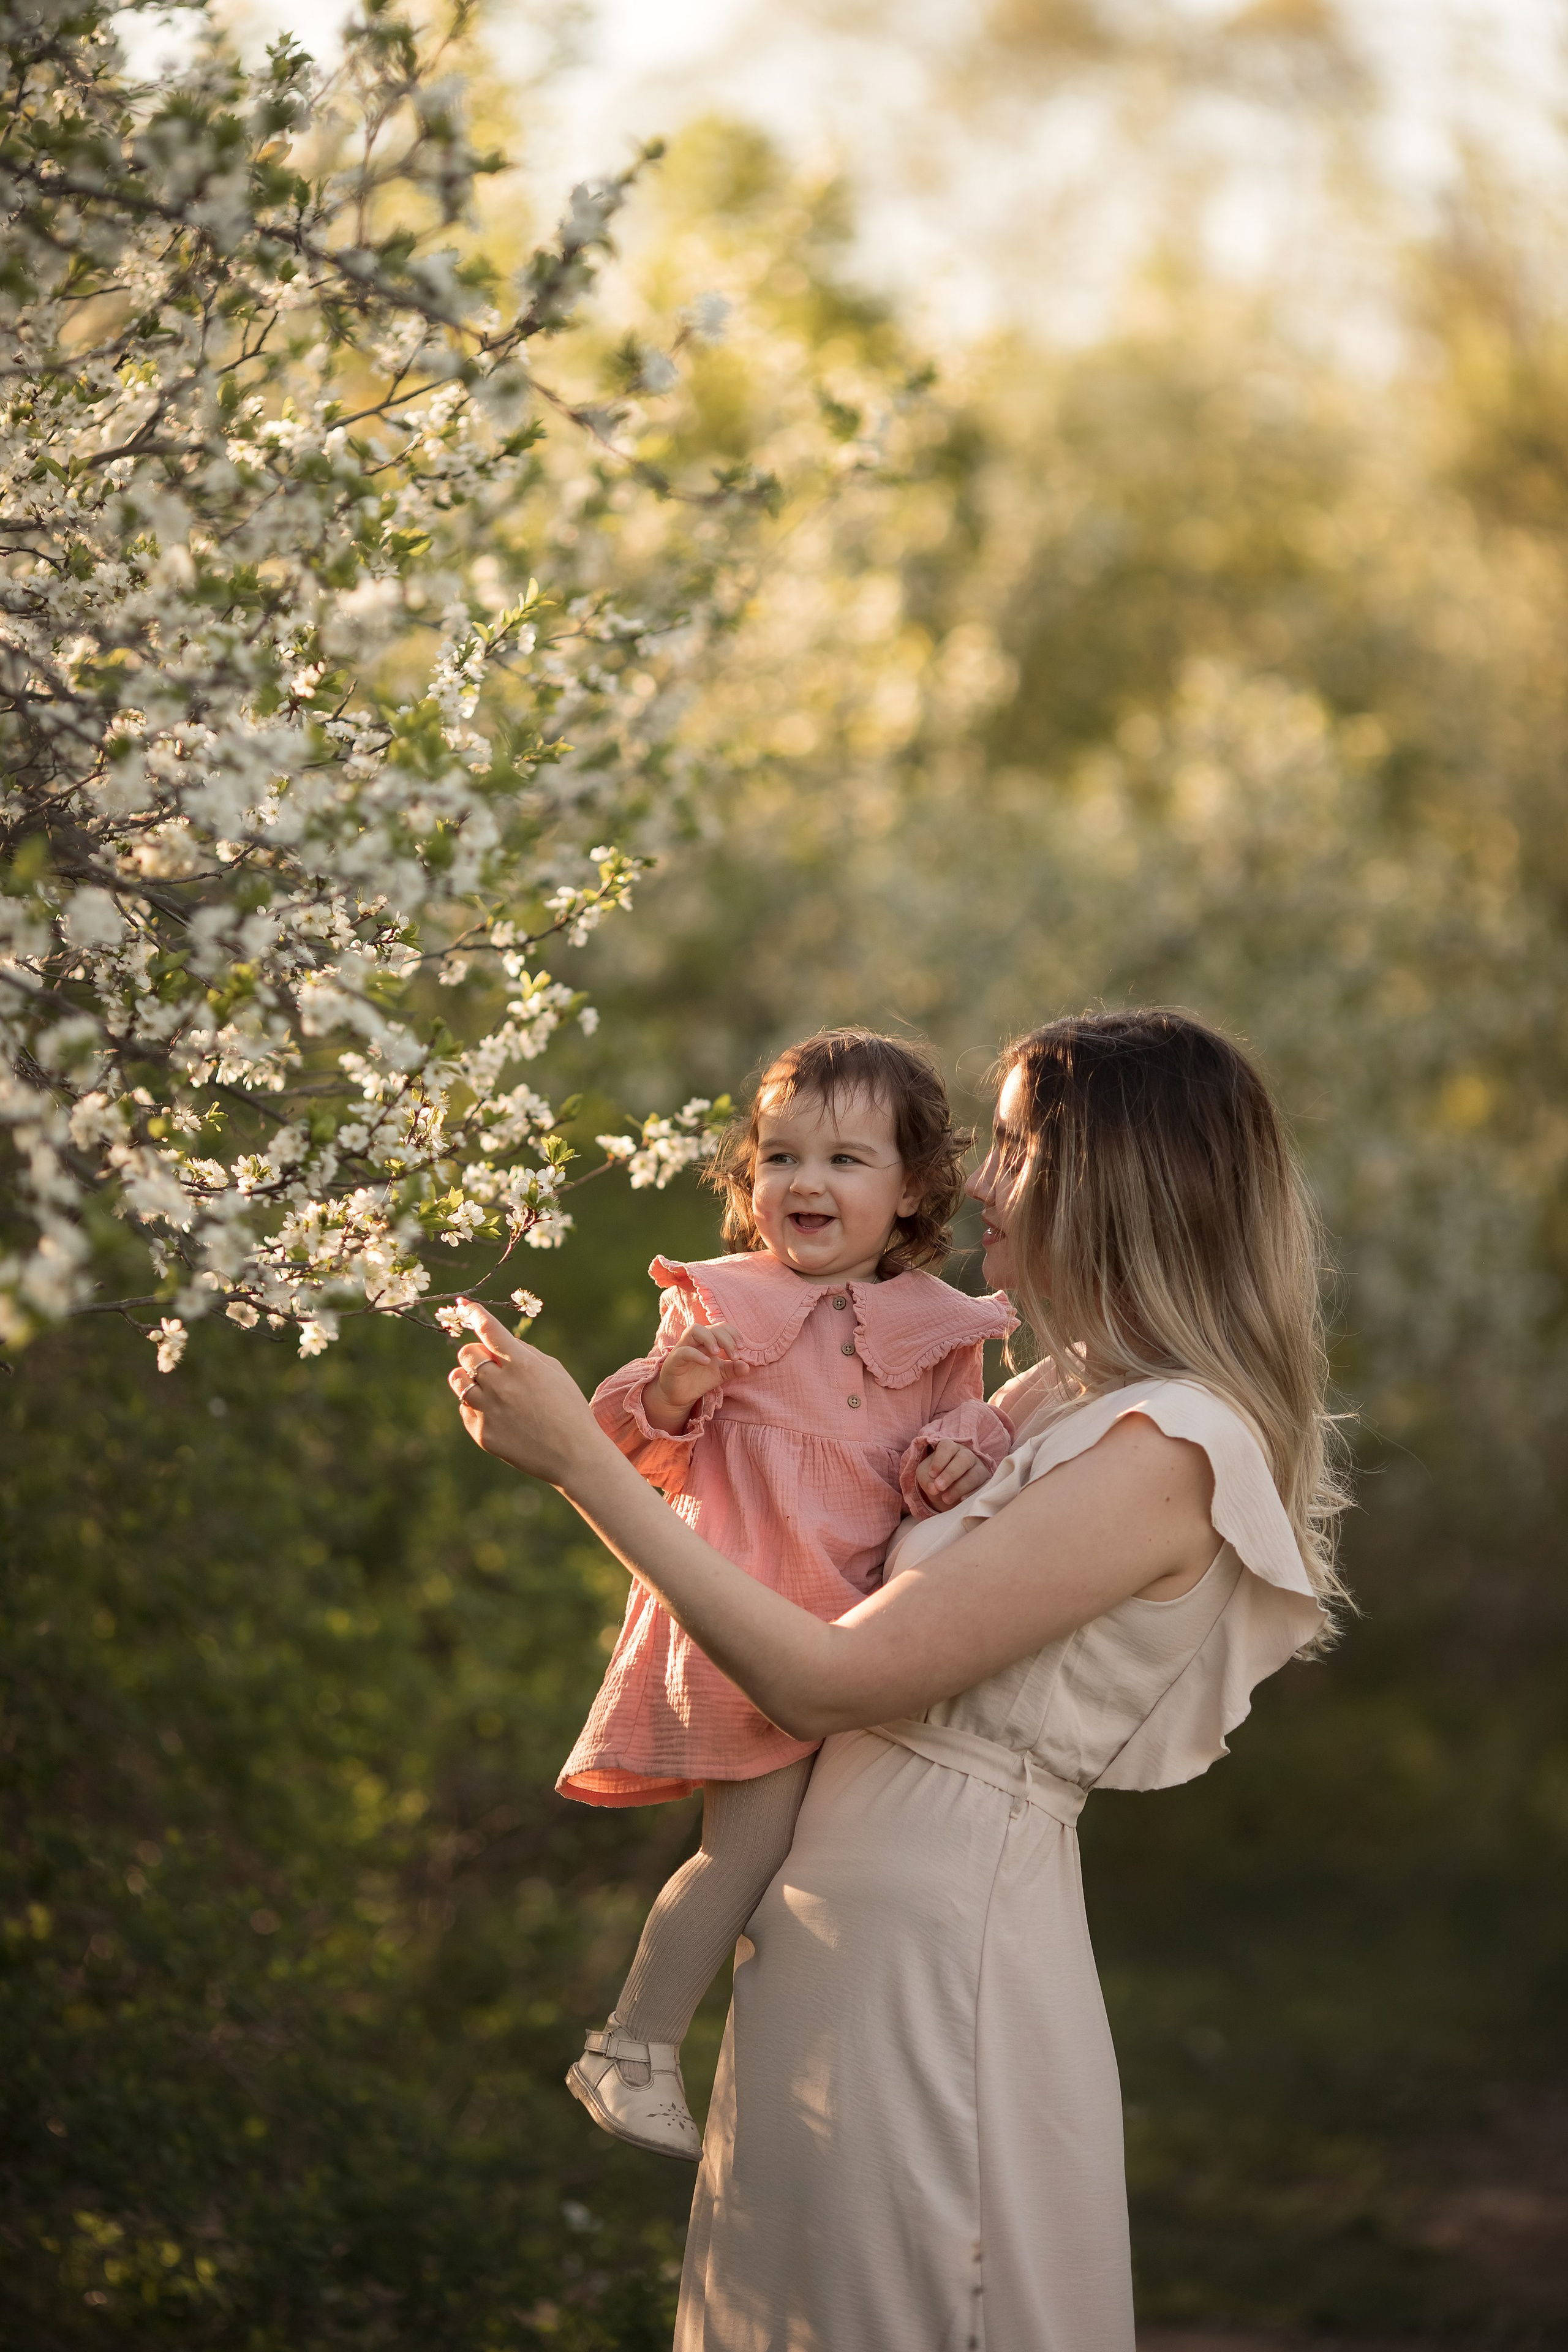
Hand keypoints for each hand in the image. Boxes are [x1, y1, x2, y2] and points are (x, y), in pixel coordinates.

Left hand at [446, 1299, 598, 1485]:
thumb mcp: (554, 1371)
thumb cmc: (568, 1408)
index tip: (464, 1306)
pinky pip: (464, 1408)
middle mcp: (501, 1385)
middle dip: (476, 1353)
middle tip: (489, 1363)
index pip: (489, 1330)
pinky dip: (475, 1405)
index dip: (474, 1313)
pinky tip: (497, 1412)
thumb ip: (524, 1353)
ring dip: (467, 1376)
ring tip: (486, 1385)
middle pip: (467, 1353)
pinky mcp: (482, 1433)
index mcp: (523, 1365)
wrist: (573, 1455)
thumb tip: (497, 1340)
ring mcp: (489, 1410)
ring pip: (458, 1379)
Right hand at [642, 1315, 746, 1432]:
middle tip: (734, 1356)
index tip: (742, 1348)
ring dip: (709, 1338)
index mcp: (707, 1341)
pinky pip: (684, 1351)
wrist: (679, 1396)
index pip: (721, 1327)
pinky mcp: (674, 1360)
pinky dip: (696, 1354)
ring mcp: (683, 1348)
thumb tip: (747, 1367)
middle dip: (726, 1339)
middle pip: (712, 1327)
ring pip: (694, 1330)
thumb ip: (733, 1369)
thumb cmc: (699, 1379)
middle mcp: (695, 1341)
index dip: (733, 1333)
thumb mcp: (720, 1374)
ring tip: (717, 1353)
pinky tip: (707, 1362)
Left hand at [915, 1439, 990, 1512]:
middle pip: (964, 1458)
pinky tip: (962, 1500)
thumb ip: (926, 1479)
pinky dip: (973, 1494)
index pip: (947, 1447)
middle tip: (939, 1487)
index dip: (939, 1460)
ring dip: (959, 1487)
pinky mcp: (986, 1482)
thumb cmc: (935, 1479)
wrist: (945, 1495)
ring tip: (945, 1499)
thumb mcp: (925, 1476)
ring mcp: (979, 1468)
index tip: (932, 1474)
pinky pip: (984, 1486)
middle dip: (950, 1474)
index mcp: (950, 1449)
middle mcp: (967, 1455)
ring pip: (975, 1474)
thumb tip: (934, 1488)